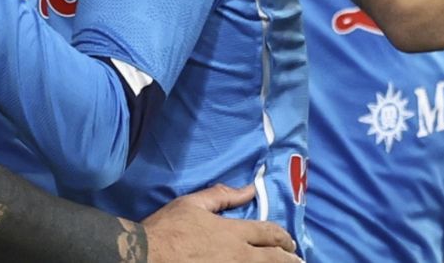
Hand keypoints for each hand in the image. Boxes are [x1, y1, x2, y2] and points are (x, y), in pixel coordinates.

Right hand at [143, 184, 300, 262]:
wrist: (146, 256)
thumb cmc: (167, 229)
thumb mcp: (191, 204)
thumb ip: (222, 196)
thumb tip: (248, 188)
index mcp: (232, 233)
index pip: (269, 233)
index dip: (283, 238)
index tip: (289, 242)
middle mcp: (239, 255)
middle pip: (276, 259)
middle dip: (290, 259)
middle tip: (297, 260)